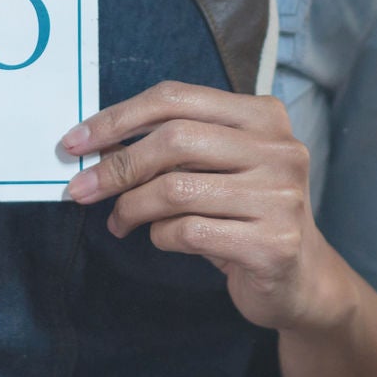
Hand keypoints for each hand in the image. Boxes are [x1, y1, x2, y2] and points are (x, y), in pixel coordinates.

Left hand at [60, 81, 354, 332]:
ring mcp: (280, 196)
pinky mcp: (272, 243)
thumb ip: (171, 147)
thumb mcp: (216, 167)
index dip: (118, 117)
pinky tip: (161, 239)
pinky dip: (160, 236)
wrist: (300, 279)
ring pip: (175, 189)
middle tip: (81, 189)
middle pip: (174, 139)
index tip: (76, 142)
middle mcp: (278, 148)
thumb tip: (96, 144)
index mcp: (263, 115)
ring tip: (120, 221)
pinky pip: (189, 233)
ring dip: (131, 207)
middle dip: (117, 165)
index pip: (175, 98)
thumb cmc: (244, 213)